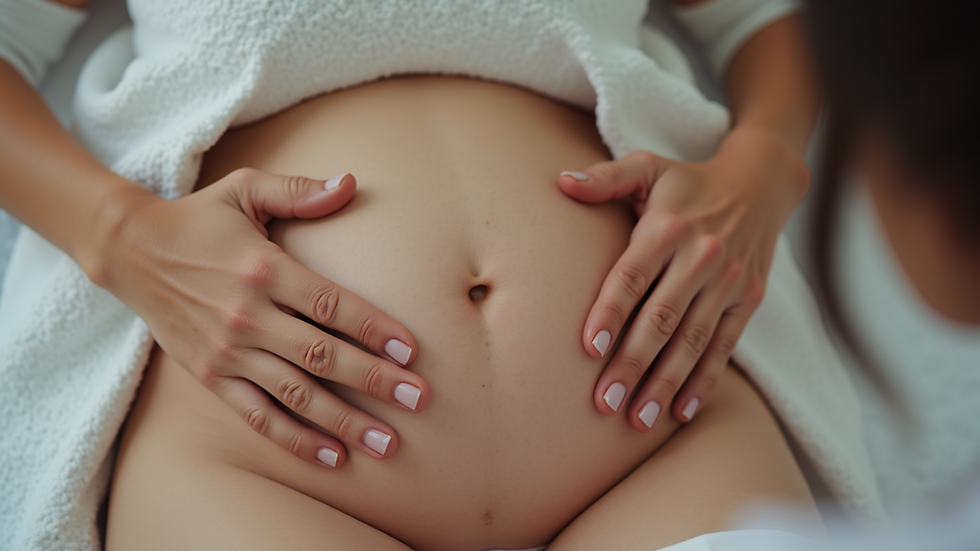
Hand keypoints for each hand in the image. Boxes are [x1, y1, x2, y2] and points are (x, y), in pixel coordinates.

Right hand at [91, 168, 428, 466]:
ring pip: (296, 394)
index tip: (411, 350)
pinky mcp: (211, 377)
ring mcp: (228, 352)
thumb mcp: (246, 189)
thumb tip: (349, 183)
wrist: (131, 252)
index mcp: (264, 270)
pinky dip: (295, 438)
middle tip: (418, 399)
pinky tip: (333, 455)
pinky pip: (258, 416)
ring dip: (345, 420)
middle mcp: (247, 316)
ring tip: (387, 442)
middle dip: (375, 380)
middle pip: (322, 355)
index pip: (331, 305)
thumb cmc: (199, 219)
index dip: (374, 328)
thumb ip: (298, 190)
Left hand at [558, 127, 807, 430]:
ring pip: (692, 340)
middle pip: (661, 317)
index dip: (610, 311)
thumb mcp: (648, 166)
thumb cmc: (687, 181)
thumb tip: (560, 182)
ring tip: (637, 419)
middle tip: (604, 402)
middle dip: (632, 363)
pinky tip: (681, 411)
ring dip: (664, 383)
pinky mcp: (749, 300)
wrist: (760, 183)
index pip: (632, 275)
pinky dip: (704, 380)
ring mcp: (729, 281)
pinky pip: (724, 345)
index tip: (588, 347)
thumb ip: (605, 178)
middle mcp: (701, 256)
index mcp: (667, 227)